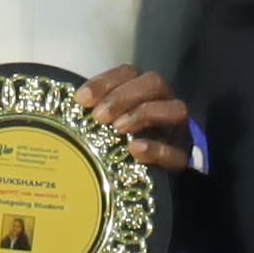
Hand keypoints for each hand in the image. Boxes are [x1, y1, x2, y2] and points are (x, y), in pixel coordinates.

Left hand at [77, 63, 196, 175]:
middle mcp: (164, 103)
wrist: (149, 178)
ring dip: (144, 114)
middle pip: (154, 83)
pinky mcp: (182, 159)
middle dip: (124, 96)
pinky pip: (178, 152)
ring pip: (176, 109)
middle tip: (99, 116)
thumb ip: (94, 113)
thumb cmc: (121, 144)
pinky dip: (157, 149)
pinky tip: (135, 149)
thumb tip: (71, 107)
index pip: (129, 73)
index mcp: (143, 91)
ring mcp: (177, 130)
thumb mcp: (106, 125)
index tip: (82, 99)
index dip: (105, 82)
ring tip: (117, 129)